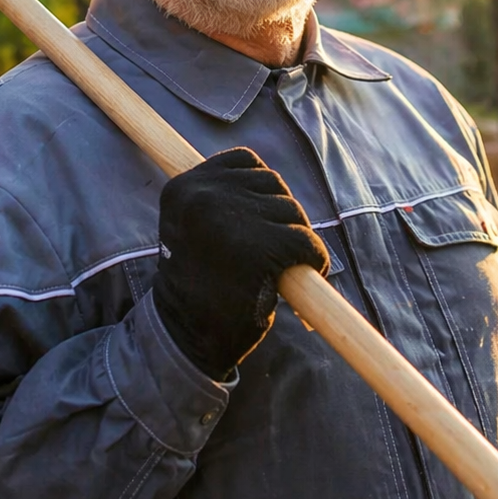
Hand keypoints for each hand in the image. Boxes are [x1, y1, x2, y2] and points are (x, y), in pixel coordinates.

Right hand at [151, 148, 329, 380]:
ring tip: (280, 268)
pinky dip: (314, 259)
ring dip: (297, 239)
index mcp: (183, 186)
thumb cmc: (196, 286)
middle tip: (276, 251)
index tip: (263, 218)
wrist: (185, 338)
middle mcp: (204, 195)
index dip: (262, 189)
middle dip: (283, 215)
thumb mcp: (192, 229)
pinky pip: (306, 242)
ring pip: (292, 211)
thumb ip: (220, 199)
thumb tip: (273, 184)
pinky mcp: (259, 249)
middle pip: (273, 182)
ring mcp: (231, 220)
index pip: (244, 160)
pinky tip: (299, 276)